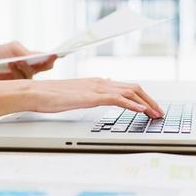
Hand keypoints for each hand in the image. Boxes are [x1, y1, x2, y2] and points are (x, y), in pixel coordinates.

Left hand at [0, 41, 56, 79]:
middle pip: (43, 68)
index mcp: (27, 60)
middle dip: (46, 63)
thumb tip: (31, 56)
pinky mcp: (14, 89)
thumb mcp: (7, 49)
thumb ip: (21, 50)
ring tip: (17, 60)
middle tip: (48, 59)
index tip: (56, 55)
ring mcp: (21, 81)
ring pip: (32, 75)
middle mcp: (26, 71)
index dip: (50, 57)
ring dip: (26, 66)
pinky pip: (22, 82)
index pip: (43, 59)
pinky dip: (18, 71)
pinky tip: (12, 64)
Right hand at [24, 78, 164, 117]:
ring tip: (155, 113)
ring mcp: (96, 88)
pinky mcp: (91, 97)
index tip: (150, 107)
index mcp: (97, 82)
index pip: (126, 87)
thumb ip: (89, 95)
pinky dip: (132, 104)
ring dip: (146, 103)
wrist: (36, 93)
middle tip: (159, 112)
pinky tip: (140, 110)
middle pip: (133, 88)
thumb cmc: (51, 96)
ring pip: (129, 92)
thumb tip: (100, 97)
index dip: (142, 97)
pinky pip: (117, 100)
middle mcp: (100, 82)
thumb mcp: (75, 96)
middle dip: (150, 100)